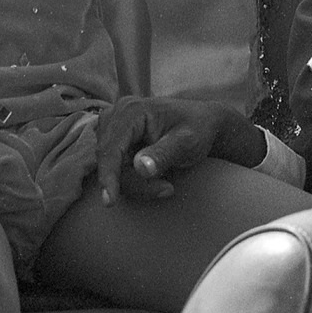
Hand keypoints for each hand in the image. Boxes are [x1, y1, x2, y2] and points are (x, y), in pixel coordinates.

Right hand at [94, 97, 265, 202]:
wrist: (202, 123)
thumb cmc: (198, 129)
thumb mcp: (187, 142)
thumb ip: (164, 154)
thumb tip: (139, 167)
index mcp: (131, 110)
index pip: (111, 147)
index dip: (108, 175)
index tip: (110, 202)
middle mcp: (116, 115)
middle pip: (108, 160)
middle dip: (134, 182)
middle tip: (167, 189)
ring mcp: (112, 127)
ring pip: (110, 167)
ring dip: (136, 182)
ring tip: (167, 185)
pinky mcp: (115, 139)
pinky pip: (115, 168)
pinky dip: (134, 179)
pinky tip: (158, 179)